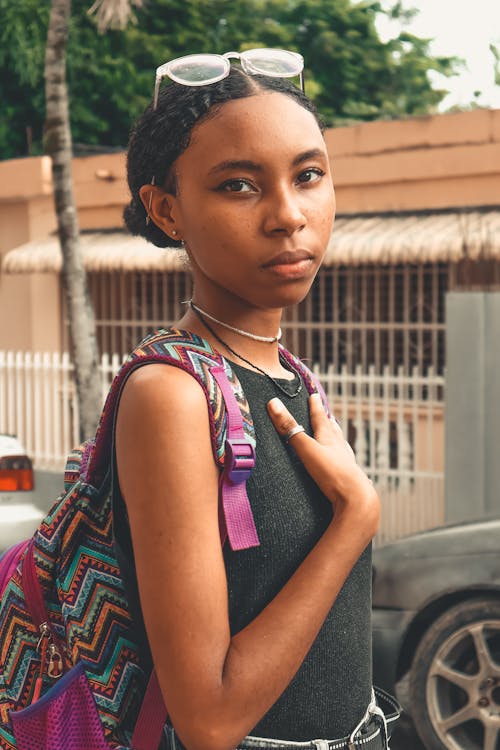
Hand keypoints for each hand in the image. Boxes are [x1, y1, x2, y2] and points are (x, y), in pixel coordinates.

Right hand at [267, 394, 378, 527]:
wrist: (356, 500)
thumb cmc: (332, 472)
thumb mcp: (307, 448)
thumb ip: (290, 429)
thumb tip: (274, 403)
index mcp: (329, 439)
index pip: (320, 418)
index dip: (316, 407)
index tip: (314, 396)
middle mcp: (340, 449)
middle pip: (333, 431)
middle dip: (327, 422)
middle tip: (327, 415)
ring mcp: (346, 464)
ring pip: (341, 447)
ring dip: (336, 440)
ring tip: (336, 434)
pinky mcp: (348, 481)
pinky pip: (344, 465)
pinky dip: (341, 460)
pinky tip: (343, 464)